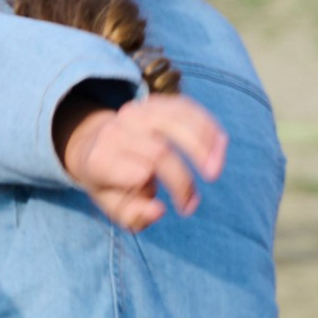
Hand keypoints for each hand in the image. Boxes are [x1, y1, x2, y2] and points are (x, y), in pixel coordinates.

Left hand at [60, 89, 226, 231]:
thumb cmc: (110, 182)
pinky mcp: (153, 102)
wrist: (97, 144)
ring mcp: (135, 113)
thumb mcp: (112, 206)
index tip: (182, 208)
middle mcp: (116, 131)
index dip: (168, 189)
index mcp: (101, 158)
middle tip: (197, 201)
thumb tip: (159, 210)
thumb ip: (132, 215)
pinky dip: (206, 125)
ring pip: (176, 122)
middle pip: (160, 152)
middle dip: (184, 179)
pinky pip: (184, 107)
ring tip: (216, 170)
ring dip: (203, 146)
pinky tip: (221, 144)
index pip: (139, 172)